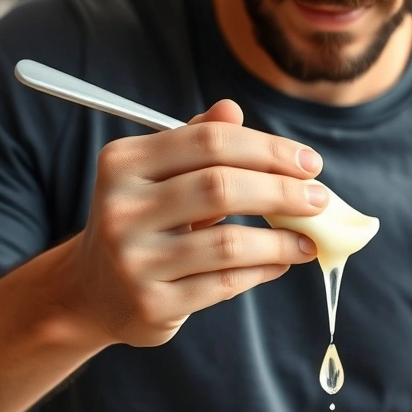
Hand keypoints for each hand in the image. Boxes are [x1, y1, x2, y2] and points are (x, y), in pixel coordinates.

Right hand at [63, 99, 325, 346]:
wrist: (92, 292)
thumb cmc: (140, 224)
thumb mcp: (156, 176)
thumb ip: (194, 142)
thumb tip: (233, 108)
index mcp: (123, 163)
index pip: (209, 142)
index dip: (267, 149)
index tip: (309, 163)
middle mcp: (121, 208)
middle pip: (220, 187)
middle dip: (282, 192)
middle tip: (320, 200)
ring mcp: (133, 260)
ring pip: (228, 242)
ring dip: (280, 240)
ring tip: (308, 240)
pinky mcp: (150, 303)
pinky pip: (222, 284)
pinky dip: (262, 271)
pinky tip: (281, 263)